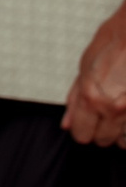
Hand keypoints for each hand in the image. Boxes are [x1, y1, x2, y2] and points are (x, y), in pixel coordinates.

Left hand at [62, 5, 125, 146]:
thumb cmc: (112, 45)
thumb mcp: (84, 69)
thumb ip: (74, 100)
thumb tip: (67, 123)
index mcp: (91, 98)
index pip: (82, 135)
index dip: (81, 130)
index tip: (84, 124)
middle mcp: (113, 108)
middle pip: (103, 141)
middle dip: (100, 131)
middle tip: (102, 116)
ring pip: (124, 141)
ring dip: (120, 132)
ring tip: (118, 115)